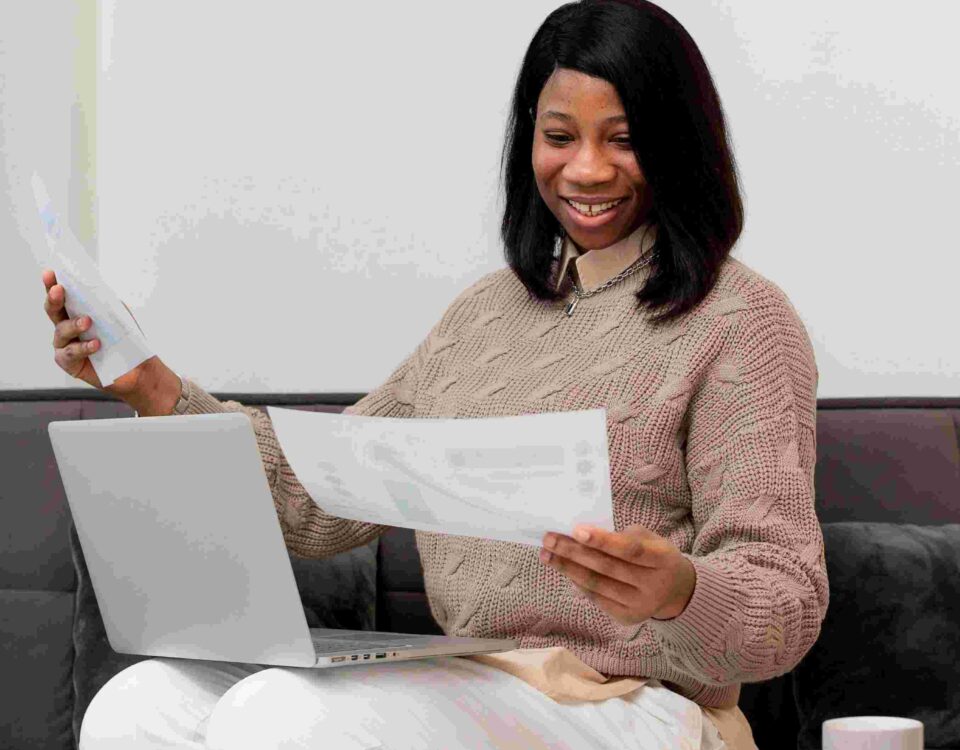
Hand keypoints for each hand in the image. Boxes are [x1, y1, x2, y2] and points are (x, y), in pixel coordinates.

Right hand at [42, 268, 155, 398]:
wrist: (136, 368)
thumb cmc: (125, 340)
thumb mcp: (118, 316)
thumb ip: (105, 302)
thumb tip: (96, 287)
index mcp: (76, 312)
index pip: (62, 296)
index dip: (52, 284)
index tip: (50, 273)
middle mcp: (66, 327)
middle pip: (53, 310)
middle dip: (53, 299)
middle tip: (59, 291)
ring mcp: (65, 345)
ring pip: (61, 331)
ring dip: (73, 324)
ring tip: (87, 322)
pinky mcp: (68, 362)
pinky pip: (71, 352)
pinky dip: (83, 347)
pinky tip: (95, 344)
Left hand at [539, 524, 696, 624]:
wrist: (677, 590)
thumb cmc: (655, 555)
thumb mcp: (649, 539)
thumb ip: (621, 536)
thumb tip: (581, 535)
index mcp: (662, 559)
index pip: (630, 550)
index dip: (603, 541)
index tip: (576, 530)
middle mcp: (653, 586)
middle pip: (607, 568)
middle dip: (573, 552)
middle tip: (549, 539)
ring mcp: (640, 605)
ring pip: (597, 585)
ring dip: (568, 568)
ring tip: (548, 554)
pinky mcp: (628, 618)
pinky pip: (596, 598)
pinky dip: (578, 582)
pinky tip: (564, 569)